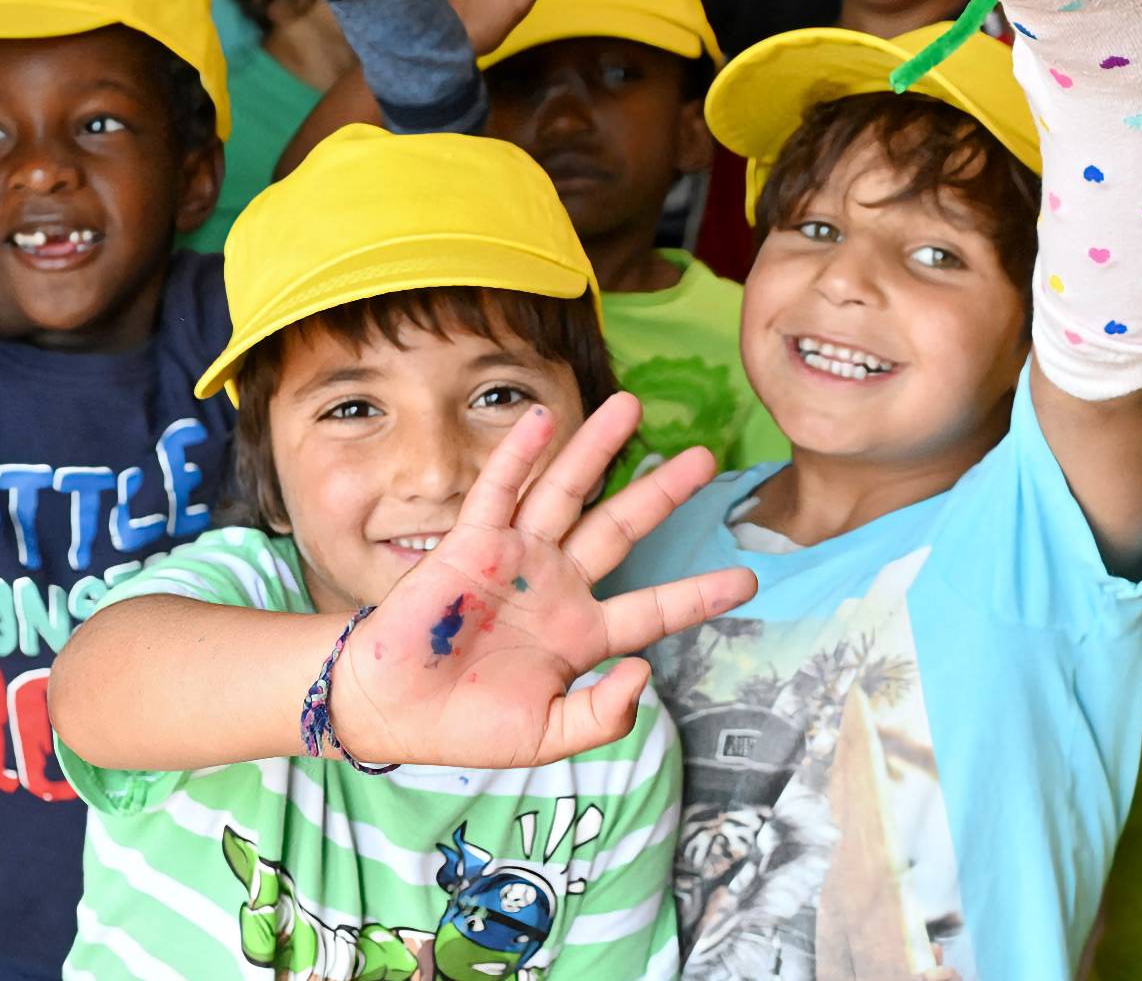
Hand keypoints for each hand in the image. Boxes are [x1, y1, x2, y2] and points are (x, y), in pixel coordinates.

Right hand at [329, 392, 756, 768]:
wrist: (392, 711)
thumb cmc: (466, 728)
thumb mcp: (547, 736)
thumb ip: (601, 716)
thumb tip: (644, 674)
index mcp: (581, 634)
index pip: (653, 608)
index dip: (699, 593)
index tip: (749, 580)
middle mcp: (555, 586)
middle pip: (619, 528)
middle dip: (661, 492)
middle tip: (705, 458)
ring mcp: (514, 559)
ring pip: (566, 492)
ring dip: (597, 449)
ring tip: (632, 405)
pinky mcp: (469, 545)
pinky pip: (499, 493)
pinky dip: (519, 456)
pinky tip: (542, 418)